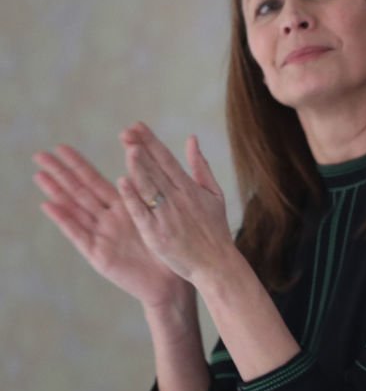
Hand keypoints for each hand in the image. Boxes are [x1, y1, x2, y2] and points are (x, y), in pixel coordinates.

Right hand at [34, 143, 184, 307]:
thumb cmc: (168, 250)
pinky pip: (79, 235)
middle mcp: (107, 219)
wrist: (171, 282)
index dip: (78, 165)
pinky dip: (65, 220)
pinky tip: (50, 205)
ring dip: (57, 192)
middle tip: (40, 154)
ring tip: (40, 175)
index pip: (94, 181)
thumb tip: (146, 162)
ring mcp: (101, 236)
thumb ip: (148, 190)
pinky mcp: (99, 254)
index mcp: (122, 207)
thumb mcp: (159, 214)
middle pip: (79, 191)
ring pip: (75, 209)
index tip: (61, 147)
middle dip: (60, 173)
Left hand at [117, 122, 232, 282]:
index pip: (167, 159)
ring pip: (150, 187)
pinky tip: (123, 182)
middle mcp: (179, 199)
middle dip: (141, 149)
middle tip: (126, 132)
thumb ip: (201, 167)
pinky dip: (133, 197)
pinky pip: (143, 213)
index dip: (151, 142)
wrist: (216, 264)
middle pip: (157, 170)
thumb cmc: (214, 230)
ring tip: (129, 149)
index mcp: (190, 189)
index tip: (137, 126)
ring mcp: (167, 217)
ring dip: (139, 168)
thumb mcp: (214, 194)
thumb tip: (191, 139)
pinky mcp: (157, 234)